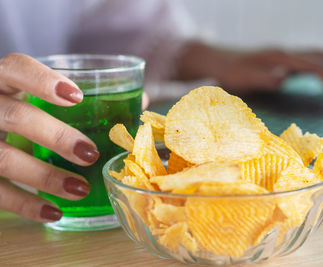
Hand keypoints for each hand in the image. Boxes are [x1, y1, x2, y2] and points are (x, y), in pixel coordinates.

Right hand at [0, 53, 100, 221]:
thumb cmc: (20, 106)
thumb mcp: (39, 94)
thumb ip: (85, 94)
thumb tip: (141, 100)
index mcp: (3, 80)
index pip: (16, 68)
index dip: (43, 80)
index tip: (76, 96)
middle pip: (15, 116)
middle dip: (55, 136)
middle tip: (90, 153)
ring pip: (2, 157)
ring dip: (45, 176)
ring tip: (81, 189)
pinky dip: (24, 204)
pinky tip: (54, 212)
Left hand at [217, 50, 322, 104]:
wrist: (217, 60)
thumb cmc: (228, 72)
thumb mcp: (242, 78)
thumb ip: (261, 78)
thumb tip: (282, 78)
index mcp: (281, 59)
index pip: (317, 67)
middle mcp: (287, 54)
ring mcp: (286, 56)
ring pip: (322, 57)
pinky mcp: (283, 61)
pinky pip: (312, 62)